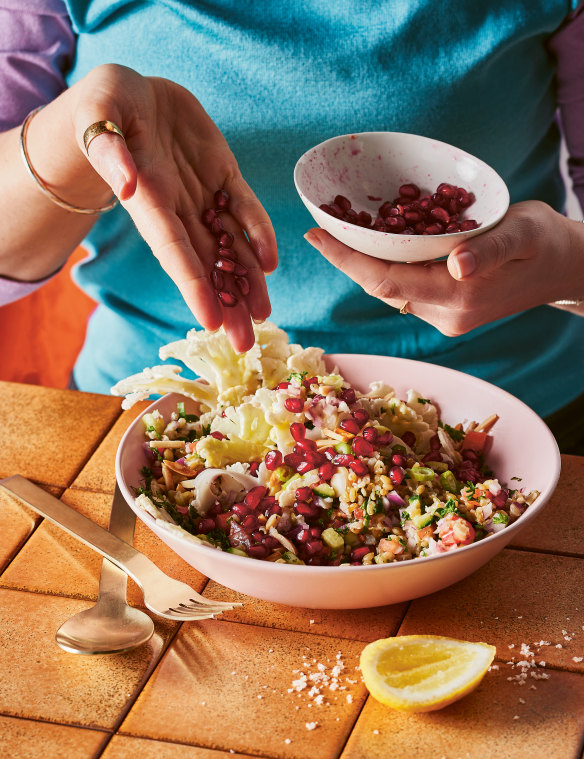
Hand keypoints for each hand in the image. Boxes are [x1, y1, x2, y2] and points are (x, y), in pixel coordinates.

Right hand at [70, 64, 276, 352]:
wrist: (132, 94)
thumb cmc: (105, 104)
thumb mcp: (99, 115)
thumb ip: (108, 150)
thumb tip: (126, 183)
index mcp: (149, 201)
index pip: (173, 251)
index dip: (193, 286)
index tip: (210, 322)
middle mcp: (178, 207)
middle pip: (205, 264)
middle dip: (227, 304)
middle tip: (246, 343)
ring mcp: (203, 195)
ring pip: (229, 246)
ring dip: (248, 282)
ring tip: (264, 314)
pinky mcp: (223, 176)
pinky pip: (245, 209)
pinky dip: (258, 234)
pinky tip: (271, 263)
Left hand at [305, 201, 583, 333]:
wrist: (564, 268)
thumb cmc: (546, 242)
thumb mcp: (524, 233)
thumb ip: (490, 248)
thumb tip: (457, 264)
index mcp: (460, 296)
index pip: (385, 280)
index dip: (346, 259)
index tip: (316, 235)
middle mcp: (445, 314)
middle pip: (379, 288)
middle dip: (347, 259)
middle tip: (320, 227)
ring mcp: (445, 317)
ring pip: (390, 289)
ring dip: (365, 263)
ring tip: (340, 231)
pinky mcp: (446, 312)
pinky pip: (405, 288)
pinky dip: (388, 266)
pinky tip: (376, 244)